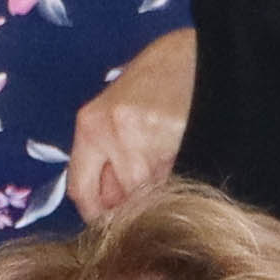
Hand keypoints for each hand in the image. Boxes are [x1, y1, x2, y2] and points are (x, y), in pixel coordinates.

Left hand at [71, 31, 196, 219]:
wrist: (196, 51)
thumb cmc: (158, 81)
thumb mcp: (118, 113)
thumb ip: (110, 157)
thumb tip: (112, 209)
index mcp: (90, 127)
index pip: (82, 191)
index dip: (99, 217)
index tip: (113, 228)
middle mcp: (110, 134)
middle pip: (120, 201)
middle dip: (137, 210)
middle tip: (154, 206)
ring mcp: (145, 138)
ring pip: (151, 194)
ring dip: (164, 196)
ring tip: (177, 175)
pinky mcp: (178, 138)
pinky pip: (179, 180)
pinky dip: (187, 183)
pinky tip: (193, 162)